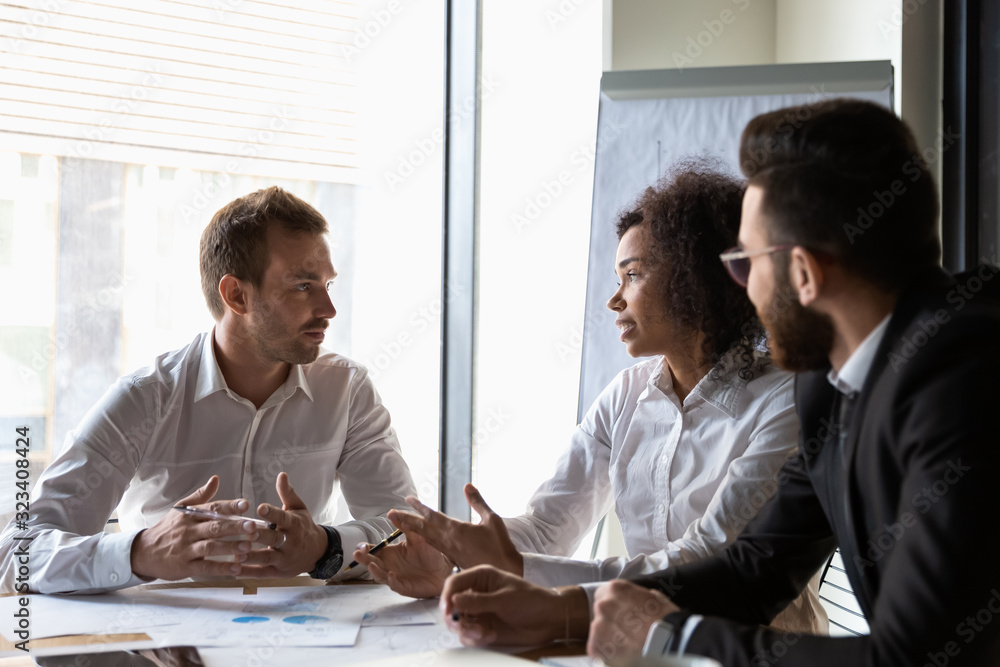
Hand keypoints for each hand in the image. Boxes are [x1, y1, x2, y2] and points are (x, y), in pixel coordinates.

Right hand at [130, 476, 257, 580]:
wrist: (143, 553)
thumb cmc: (168, 529)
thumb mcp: (181, 509)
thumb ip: (201, 496)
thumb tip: (215, 479)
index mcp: (190, 516)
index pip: (212, 508)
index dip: (229, 507)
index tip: (245, 505)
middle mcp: (188, 531)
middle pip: (214, 527)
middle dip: (234, 527)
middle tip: (252, 526)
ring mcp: (186, 550)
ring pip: (210, 547)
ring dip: (230, 547)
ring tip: (249, 546)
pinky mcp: (185, 567)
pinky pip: (205, 568)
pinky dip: (221, 568)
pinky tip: (237, 569)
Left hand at [239, 472, 326, 576]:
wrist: (317, 552)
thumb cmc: (303, 527)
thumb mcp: (298, 508)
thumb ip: (287, 493)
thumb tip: (281, 475)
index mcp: (294, 524)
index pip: (283, 518)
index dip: (272, 513)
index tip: (260, 508)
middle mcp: (290, 542)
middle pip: (274, 538)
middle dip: (260, 535)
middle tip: (247, 531)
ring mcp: (284, 558)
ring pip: (267, 557)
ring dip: (252, 556)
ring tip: (236, 553)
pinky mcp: (277, 571)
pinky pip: (262, 572)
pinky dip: (248, 572)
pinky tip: (234, 569)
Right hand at [352, 520, 452, 598]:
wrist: (444, 567)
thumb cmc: (429, 552)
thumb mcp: (417, 536)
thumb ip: (405, 525)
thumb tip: (391, 512)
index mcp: (390, 553)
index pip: (373, 551)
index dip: (365, 549)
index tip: (362, 546)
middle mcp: (389, 565)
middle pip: (371, 563)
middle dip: (363, 559)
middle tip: (357, 554)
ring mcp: (395, 577)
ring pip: (380, 575)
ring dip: (375, 571)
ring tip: (372, 564)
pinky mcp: (404, 587)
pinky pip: (395, 585)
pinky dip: (392, 581)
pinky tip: (392, 575)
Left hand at [391, 484, 522, 574]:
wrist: (503, 572)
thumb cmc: (499, 545)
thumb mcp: (491, 519)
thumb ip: (478, 502)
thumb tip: (467, 485)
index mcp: (456, 529)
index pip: (432, 515)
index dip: (418, 507)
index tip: (407, 499)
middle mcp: (448, 540)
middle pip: (423, 528)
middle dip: (406, 520)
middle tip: (391, 514)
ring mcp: (450, 551)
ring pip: (426, 538)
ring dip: (412, 530)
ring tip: (400, 523)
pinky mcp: (453, 558)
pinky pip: (434, 546)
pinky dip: (425, 539)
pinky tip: (423, 537)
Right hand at [441, 565, 588, 646]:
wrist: (548, 620)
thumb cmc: (531, 600)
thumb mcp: (504, 599)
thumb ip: (478, 601)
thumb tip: (454, 600)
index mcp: (481, 578)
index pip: (454, 583)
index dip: (446, 596)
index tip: (447, 610)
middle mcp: (476, 594)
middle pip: (451, 606)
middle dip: (455, 619)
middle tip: (464, 627)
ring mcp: (479, 612)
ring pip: (458, 623)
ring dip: (467, 631)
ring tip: (484, 633)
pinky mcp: (483, 628)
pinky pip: (468, 636)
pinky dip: (476, 639)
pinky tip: (491, 636)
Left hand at [587, 580, 678, 665]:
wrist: (668, 642)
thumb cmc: (665, 619)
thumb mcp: (652, 597)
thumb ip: (634, 596)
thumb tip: (633, 601)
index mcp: (614, 589)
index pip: (603, 594)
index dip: (613, 605)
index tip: (621, 613)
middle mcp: (603, 606)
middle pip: (601, 613)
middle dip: (611, 620)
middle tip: (628, 630)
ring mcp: (598, 627)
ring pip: (599, 631)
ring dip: (609, 636)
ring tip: (627, 643)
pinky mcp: (597, 647)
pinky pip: (597, 648)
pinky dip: (607, 652)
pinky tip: (623, 652)